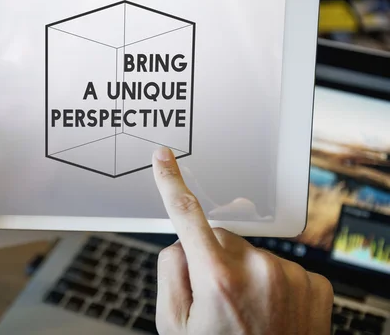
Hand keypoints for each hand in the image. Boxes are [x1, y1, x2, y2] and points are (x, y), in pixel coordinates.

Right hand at [152, 147, 333, 334]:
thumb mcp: (173, 325)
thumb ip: (170, 272)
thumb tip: (182, 243)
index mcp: (217, 278)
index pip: (186, 214)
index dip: (170, 182)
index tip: (164, 158)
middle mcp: (258, 270)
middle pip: (219, 237)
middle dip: (211, 257)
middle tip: (215, 299)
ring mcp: (290, 275)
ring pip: (250, 252)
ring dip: (243, 272)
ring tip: (246, 312)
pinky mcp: (314, 283)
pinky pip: (278, 265)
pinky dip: (270, 281)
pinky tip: (270, 312)